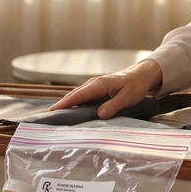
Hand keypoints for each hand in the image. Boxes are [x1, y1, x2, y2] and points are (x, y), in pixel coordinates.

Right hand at [49, 60, 164, 118]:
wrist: (141, 75)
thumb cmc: (135, 86)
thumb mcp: (128, 97)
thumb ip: (114, 105)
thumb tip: (100, 114)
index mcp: (100, 84)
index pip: (79, 95)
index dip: (66, 103)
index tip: (54, 110)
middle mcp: (94, 84)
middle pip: (74, 95)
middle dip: (61, 104)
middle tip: (49, 115)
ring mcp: (94, 86)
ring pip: (77, 95)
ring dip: (67, 104)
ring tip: (56, 115)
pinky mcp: (97, 90)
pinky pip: (83, 97)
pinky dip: (75, 103)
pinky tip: (71, 111)